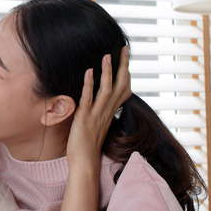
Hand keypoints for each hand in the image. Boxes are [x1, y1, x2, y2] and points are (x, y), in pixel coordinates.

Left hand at [67, 46, 131, 164]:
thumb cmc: (87, 145)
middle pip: (120, 85)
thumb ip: (99, 111)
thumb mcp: (96, 124)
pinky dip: (89, 85)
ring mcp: (97, 115)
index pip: (123, 89)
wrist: (84, 162)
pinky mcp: (85, 119)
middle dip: (123, 66)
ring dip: (108, 72)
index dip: (126, 72)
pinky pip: (88, 99)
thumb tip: (99, 102)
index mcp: (110, 112)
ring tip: (107, 55)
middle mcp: (106, 111)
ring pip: (107, 90)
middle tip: (124, 48)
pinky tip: (89, 72)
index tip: (126, 57)